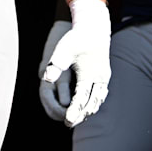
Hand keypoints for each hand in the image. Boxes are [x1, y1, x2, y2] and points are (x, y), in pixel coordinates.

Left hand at [42, 0, 110, 127]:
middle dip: (81, 114)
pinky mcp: (105, 75)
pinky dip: (94, 102)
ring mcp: (104, 77)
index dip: (74, 110)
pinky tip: (87, 106)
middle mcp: (99, 77)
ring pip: (98, 100)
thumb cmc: (76, 38)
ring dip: (89, 110)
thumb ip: (56, 64)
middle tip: (69, 124)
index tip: (67, 120)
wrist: (93, 27)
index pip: (82, 97)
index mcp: (89, 73)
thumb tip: (46, 78)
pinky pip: (101, 94)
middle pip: (91, 102)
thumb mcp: (64, 50)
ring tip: (77, 118)